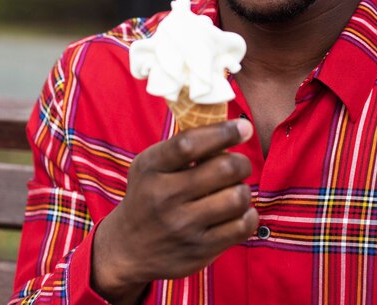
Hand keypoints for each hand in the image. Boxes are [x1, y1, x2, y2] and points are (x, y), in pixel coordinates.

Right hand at [91, 119, 257, 304]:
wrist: (127, 248)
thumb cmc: (148, 195)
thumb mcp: (150, 165)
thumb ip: (183, 145)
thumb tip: (230, 125)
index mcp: (151, 168)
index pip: (189, 144)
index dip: (223, 132)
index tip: (243, 128)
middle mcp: (164, 198)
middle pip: (224, 168)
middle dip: (241, 162)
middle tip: (239, 165)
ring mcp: (182, 226)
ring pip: (237, 197)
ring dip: (244, 190)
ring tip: (234, 190)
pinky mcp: (199, 250)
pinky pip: (242, 226)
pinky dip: (248, 214)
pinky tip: (239, 211)